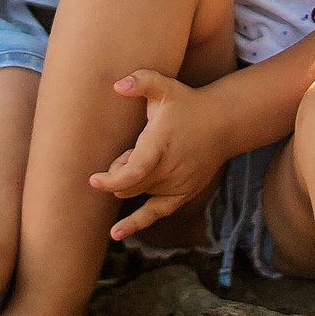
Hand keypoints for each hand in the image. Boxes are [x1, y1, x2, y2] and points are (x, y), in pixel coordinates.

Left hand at [91, 70, 233, 240]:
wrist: (221, 124)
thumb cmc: (187, 104)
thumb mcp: (165, 87)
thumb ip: (142, 81)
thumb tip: (117, 85)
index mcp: (159, 146)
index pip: (133, 172)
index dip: (111, 179)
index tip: (93, 180)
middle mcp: (168, 171)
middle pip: (128, 184)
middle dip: (119, 171)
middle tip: (131, 150)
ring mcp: (175, 186)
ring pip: (137, 194)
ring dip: (130, 181)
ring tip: (145, 158)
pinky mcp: (181, 195)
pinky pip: (154, 214)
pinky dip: (134, 223)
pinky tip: (115, 234)